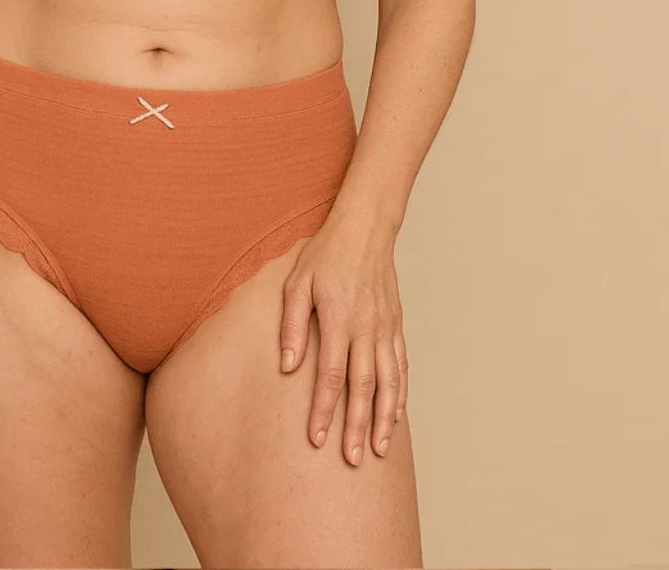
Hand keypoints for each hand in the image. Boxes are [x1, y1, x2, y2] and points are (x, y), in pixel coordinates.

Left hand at [279, 208, 406, 462]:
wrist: (364, 230)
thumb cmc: (324, 255)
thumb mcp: (296, 282)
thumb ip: (292, 325)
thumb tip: (288, 367)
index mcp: (338, 317)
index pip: (331, 375)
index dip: (324, 409)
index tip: (317, 438)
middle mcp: (365, 327)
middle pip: (363, 386)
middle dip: (356, 425)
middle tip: (350, 459)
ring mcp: (385, 328)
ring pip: (388, 381)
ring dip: (382, 418)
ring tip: (376, 449)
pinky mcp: (396, 325)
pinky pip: (401, 366)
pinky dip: (399, 395)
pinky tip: (394, 417)